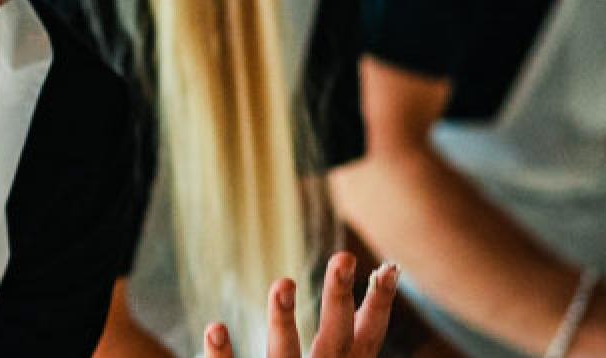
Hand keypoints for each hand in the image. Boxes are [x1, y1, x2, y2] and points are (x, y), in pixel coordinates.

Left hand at [201, 252, 398, 357]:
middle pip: (334, 338)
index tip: (390, 267)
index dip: (379, 305)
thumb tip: (363, 324)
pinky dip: (221, 356)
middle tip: (345, 257)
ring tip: (282, 283)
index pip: (367, 338)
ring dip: (283, 318)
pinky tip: (215, 328)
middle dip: (339, 297)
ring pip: (284, 354)